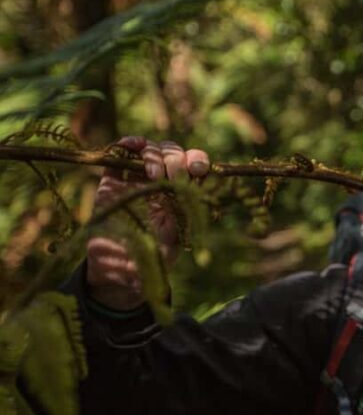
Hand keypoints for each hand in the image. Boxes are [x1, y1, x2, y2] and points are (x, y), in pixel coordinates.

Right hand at [86, 136, 209, 309]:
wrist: (119, 271)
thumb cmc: (153, 256)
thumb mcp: (176, 237)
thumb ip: (186, 214)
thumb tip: (198, 191)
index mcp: (181, 192)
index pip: (193, 165)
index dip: (197, 160)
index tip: (198, 170)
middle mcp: (161, 181)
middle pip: (173, 152)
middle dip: (176, 160)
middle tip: (173, 177)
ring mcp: (136, 179)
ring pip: (151, 149)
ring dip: (156, 154)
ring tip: (154, 174)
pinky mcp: (112, 180)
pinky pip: (120, 153)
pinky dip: (128, 144)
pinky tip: (134, 146)